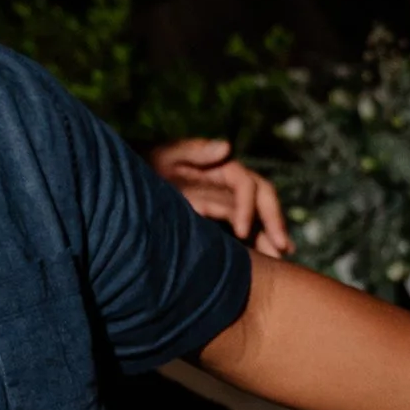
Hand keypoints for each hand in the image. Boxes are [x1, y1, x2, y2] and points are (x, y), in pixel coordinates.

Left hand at [149, 137, 291, 256]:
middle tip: (283, 249)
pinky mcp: (216, 217)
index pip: (248, 185)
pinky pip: (242, 229)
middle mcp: (229, 184)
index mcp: (221, 167)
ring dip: (271, 236)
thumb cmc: (144, 162)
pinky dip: (255, 243)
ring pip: (257, 217)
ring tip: (283, 261)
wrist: (126, 182)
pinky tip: (266, 262)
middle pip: (263, 200)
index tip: (242, 231)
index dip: (248, 207)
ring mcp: (224, 200)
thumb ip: (194, 151)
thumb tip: (227, 147)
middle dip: (274, 222)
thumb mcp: (164, 154)